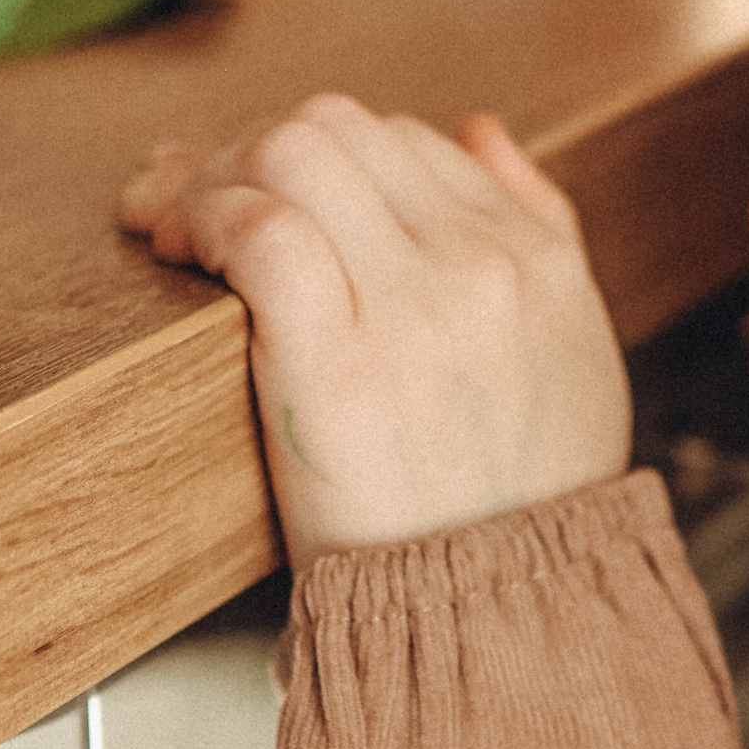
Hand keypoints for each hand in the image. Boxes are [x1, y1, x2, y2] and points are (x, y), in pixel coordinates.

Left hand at [118, 95, 631, 568]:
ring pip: (292, 154)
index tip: (265, 189)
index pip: (406, 139)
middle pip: (337, 128)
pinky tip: (179, 251)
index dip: (319, 154)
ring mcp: (414, 309)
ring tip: (173, 227)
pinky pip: (261, 230)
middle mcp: (482, 265)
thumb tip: (480, 130)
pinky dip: (204, 216)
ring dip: (211, 174)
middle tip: (193, 199)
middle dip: (249, 148)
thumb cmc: (526, 503)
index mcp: (537, 256)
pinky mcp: (339, 366)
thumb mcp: (575, 351)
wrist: (508, 620)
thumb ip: (541, 229)